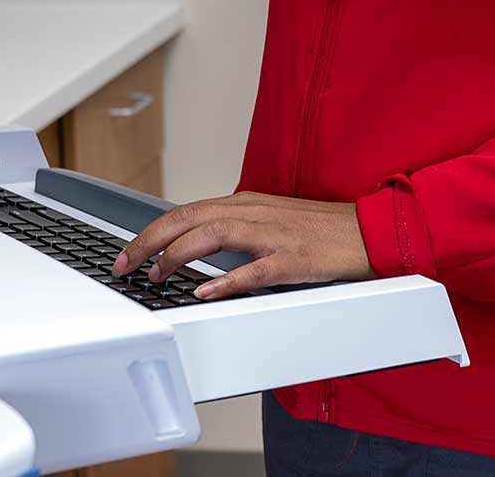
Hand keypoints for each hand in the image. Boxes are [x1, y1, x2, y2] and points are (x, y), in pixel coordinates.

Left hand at [113, 192, 372, 299]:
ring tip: (157, 276)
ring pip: (213, 235)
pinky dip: (225, 280)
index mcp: (247, 203)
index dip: (152, 232)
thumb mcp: (270, 223)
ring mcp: (273, 235)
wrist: (368, 233)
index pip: (186, 211)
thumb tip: (197, 247)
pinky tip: (205, 291)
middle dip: (150, 242)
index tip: (129, 252)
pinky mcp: (293, 259)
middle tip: (126, 265)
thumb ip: (235, 231)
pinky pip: (253, 269)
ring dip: (178, 256)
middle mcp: (255, 212)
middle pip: (189, 218)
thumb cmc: (321, 232)